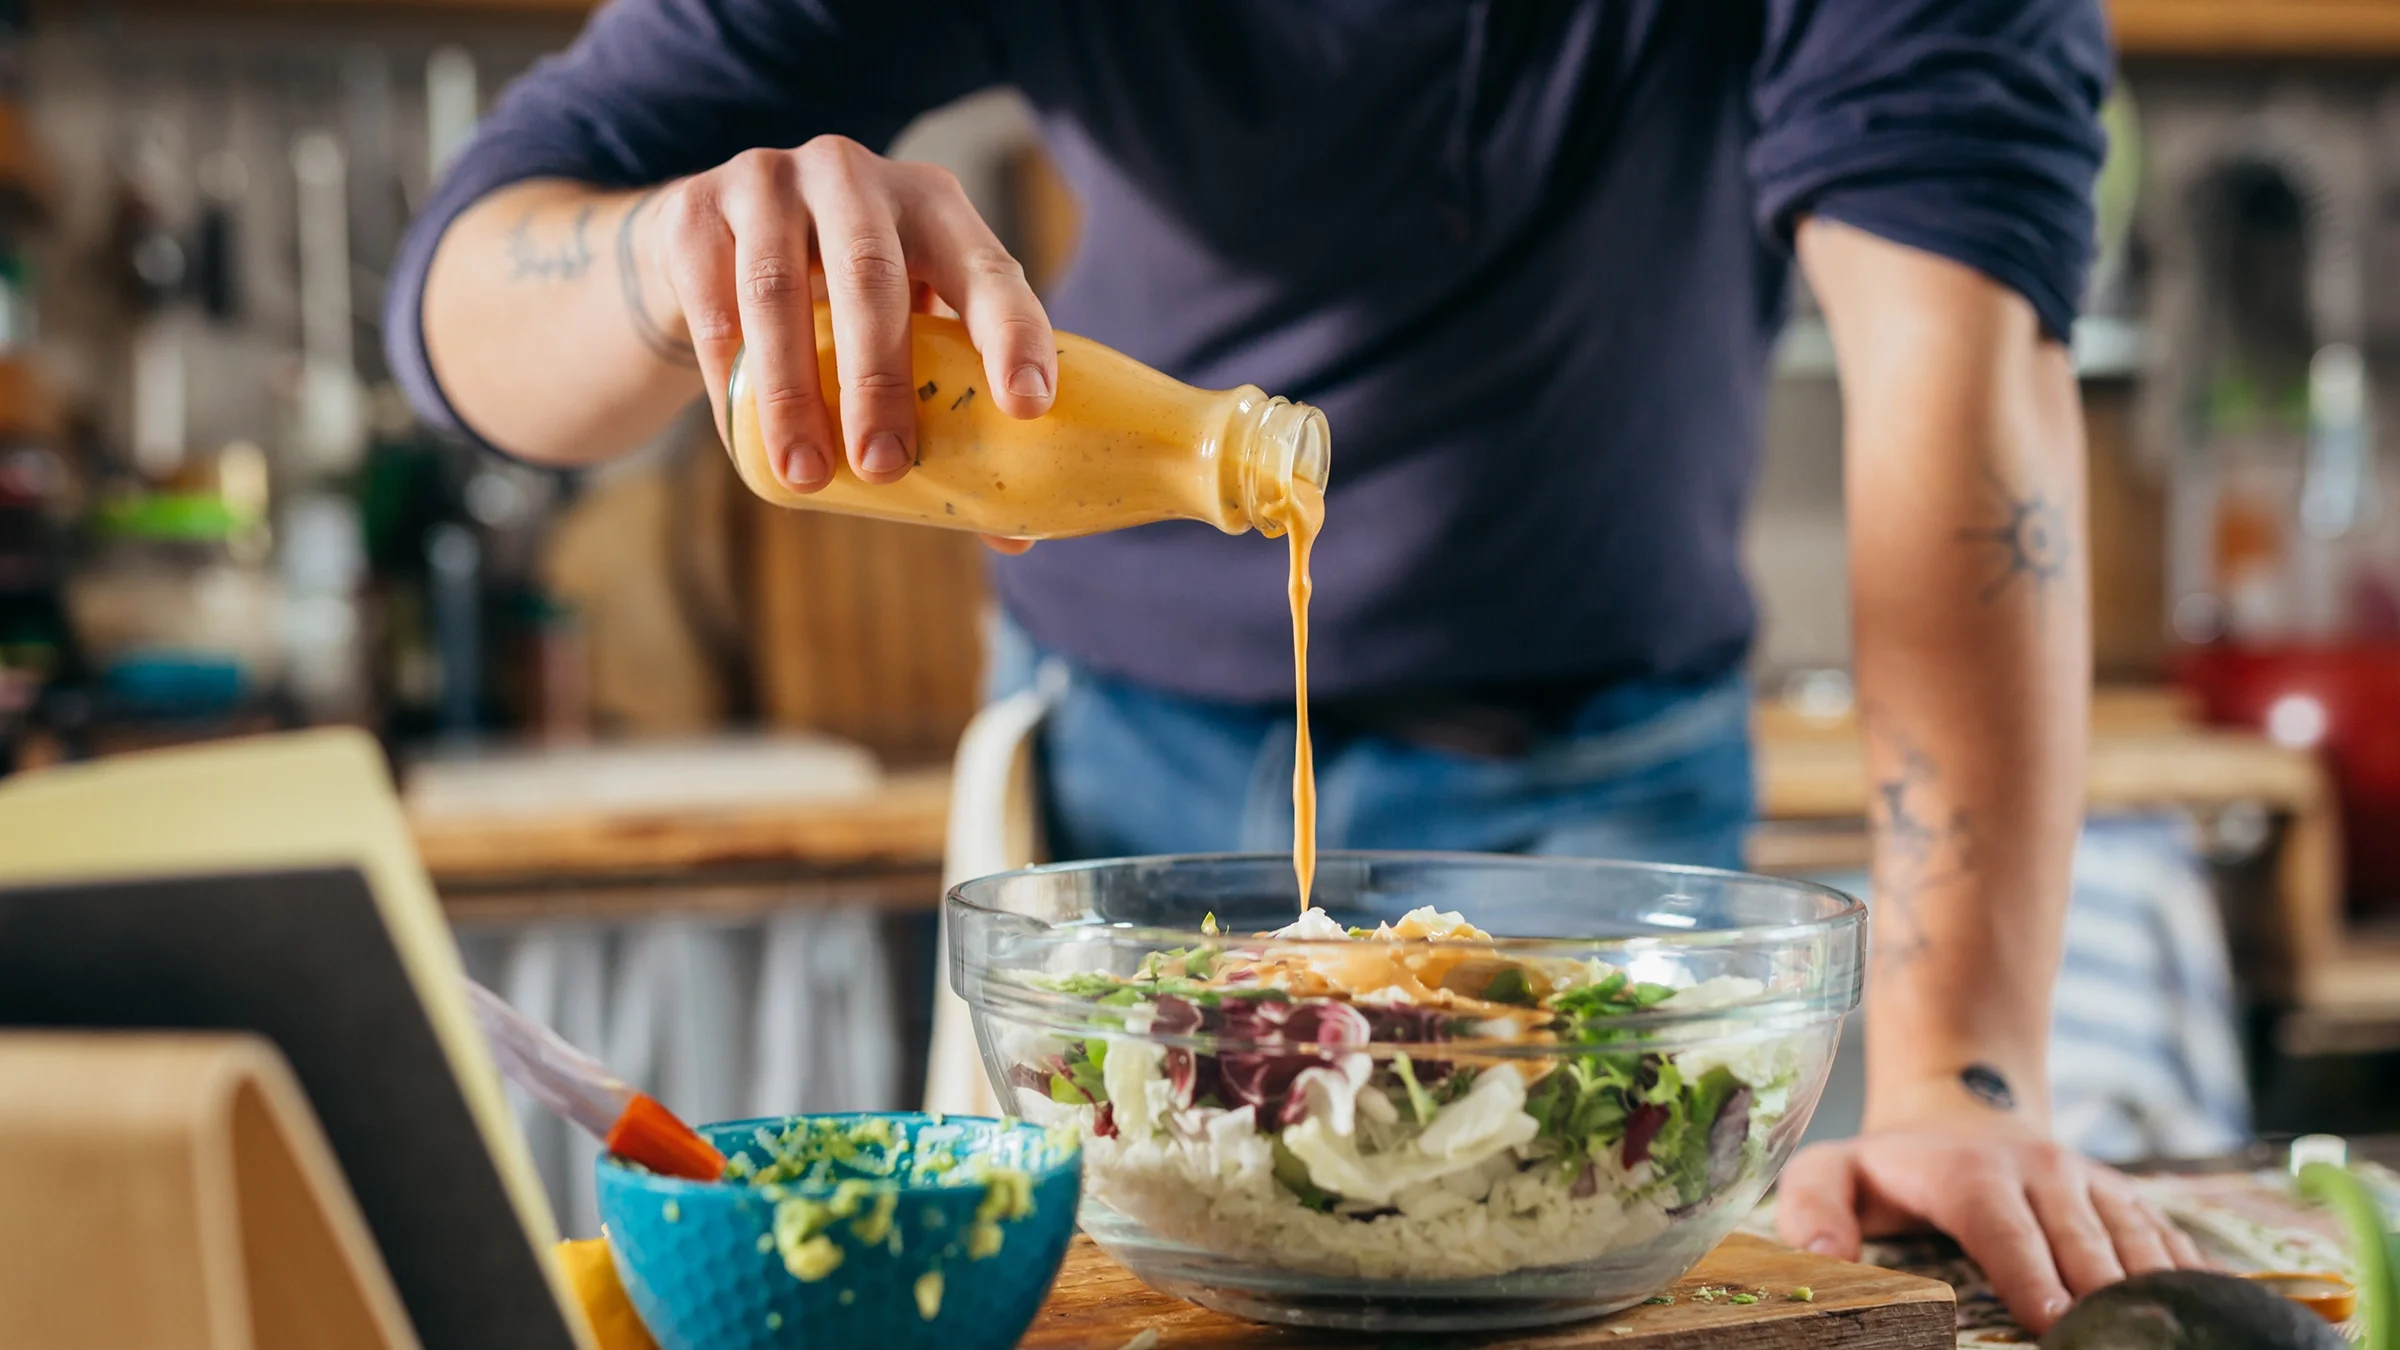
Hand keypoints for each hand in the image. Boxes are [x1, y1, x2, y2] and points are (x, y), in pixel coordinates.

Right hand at [637, 134, 1056, 492]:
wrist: (713, 240)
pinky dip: (731, 380)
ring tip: (807, 475)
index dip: (1013, 334)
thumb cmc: (840, 302)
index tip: (1027, 406)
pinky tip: (745, 440)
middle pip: (872, 277)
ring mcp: (767, 181)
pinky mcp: (693, 210)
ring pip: (778, 291)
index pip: (989, 269)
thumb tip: (1014, 535)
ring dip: (793, 393)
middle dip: (880, 380)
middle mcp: (854, 176)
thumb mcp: (903, 327)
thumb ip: (950, 408)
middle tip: (885, 468)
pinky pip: (712, 304)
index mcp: (934, 206)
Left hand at [1775, 1111, 2206, 1333]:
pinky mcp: (2123, 1197)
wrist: (1960, 1105)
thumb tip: (1820, 1254)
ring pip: (2136, 1239)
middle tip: (2117, 1343)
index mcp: (1969, 1173)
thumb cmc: (1893, 1164)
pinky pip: (2169, 1236)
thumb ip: (1812, 1207)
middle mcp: (2040, 1172)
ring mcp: (2090, 1183)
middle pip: (2081, 1241)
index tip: (2053, 1319)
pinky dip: (2196, 1274)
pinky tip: (2219, 1313)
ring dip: (2157, 1290)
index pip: (2004, 1227)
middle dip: (2102, 1298)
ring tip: (2174, 1335)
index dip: (2030, 1273)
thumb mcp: (1831, 1172)